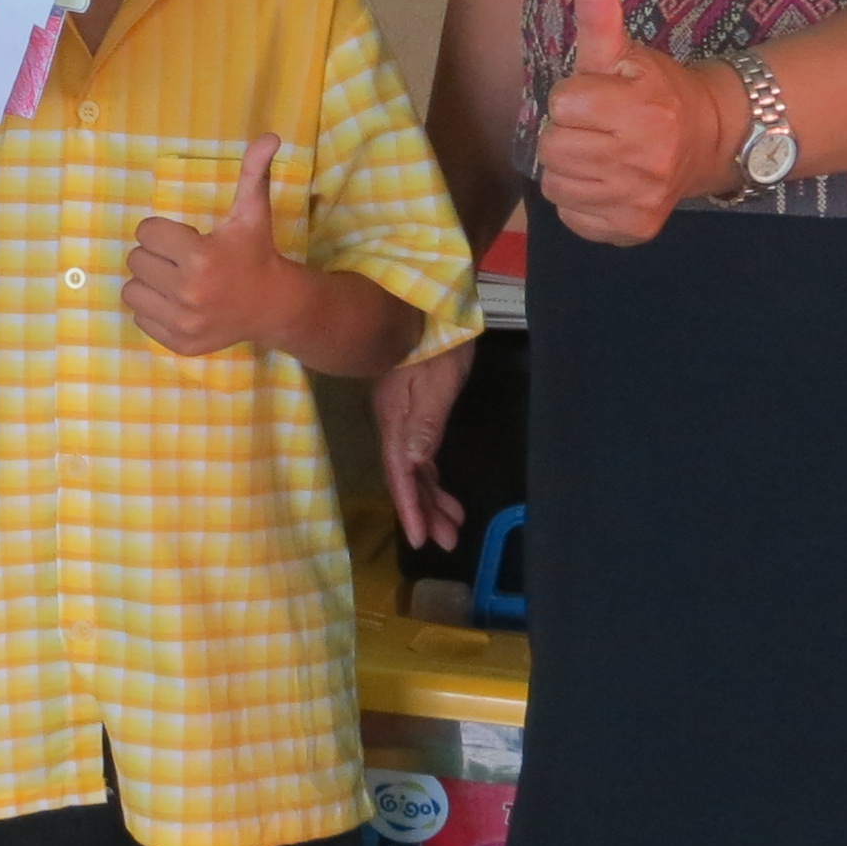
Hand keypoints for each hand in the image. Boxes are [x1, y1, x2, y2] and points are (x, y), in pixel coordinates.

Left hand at [124, 133, 299, 358]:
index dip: (163, 231)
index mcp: (200, 257)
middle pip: (136, 260)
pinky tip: (178, 302)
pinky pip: (140, 317)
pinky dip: (153, 308)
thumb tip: (269, 136)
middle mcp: (188, 292)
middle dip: (156, 255)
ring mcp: (182, 321)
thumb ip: (253, 172)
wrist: (274, 305)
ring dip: (149, 282)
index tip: (184, 237)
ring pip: (132, 290)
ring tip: (175, 279)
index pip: (146, 232)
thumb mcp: (253, 212)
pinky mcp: (178, 342)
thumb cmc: (256, 253)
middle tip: (180, 258)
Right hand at [374, 343, 471, 551]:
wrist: (430, 303)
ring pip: (414, 469)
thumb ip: (425, 422)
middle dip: (425, 511)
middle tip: (448, 542)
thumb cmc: (438, 339)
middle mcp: (393, 423)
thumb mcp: (436, 380)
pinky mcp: (412, 410)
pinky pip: (420, 454)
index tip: (421, 538)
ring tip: (453, 527)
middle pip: (406, 476)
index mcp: (395, 419)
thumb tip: (412, 463)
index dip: (410, 507)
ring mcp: (401, 417)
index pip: (400, 473)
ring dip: (432, 498)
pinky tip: (444, 493)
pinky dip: (433, 477)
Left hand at [536, 0, 743, 248]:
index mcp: (642, 109)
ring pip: (557, 185)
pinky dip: (582, 202)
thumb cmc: (657, 92)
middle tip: (595, 128)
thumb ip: (601, 15)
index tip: (597, 98)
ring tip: (599, 154)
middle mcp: (643, 159)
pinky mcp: (633, 229)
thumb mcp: (627, 52)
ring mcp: (638, 199)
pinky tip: (605, 183)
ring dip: (570, 169)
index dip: (574, 98)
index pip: (562, 105)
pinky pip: (573, 217)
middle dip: (568, 133)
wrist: (710, 141)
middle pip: (553, 148)